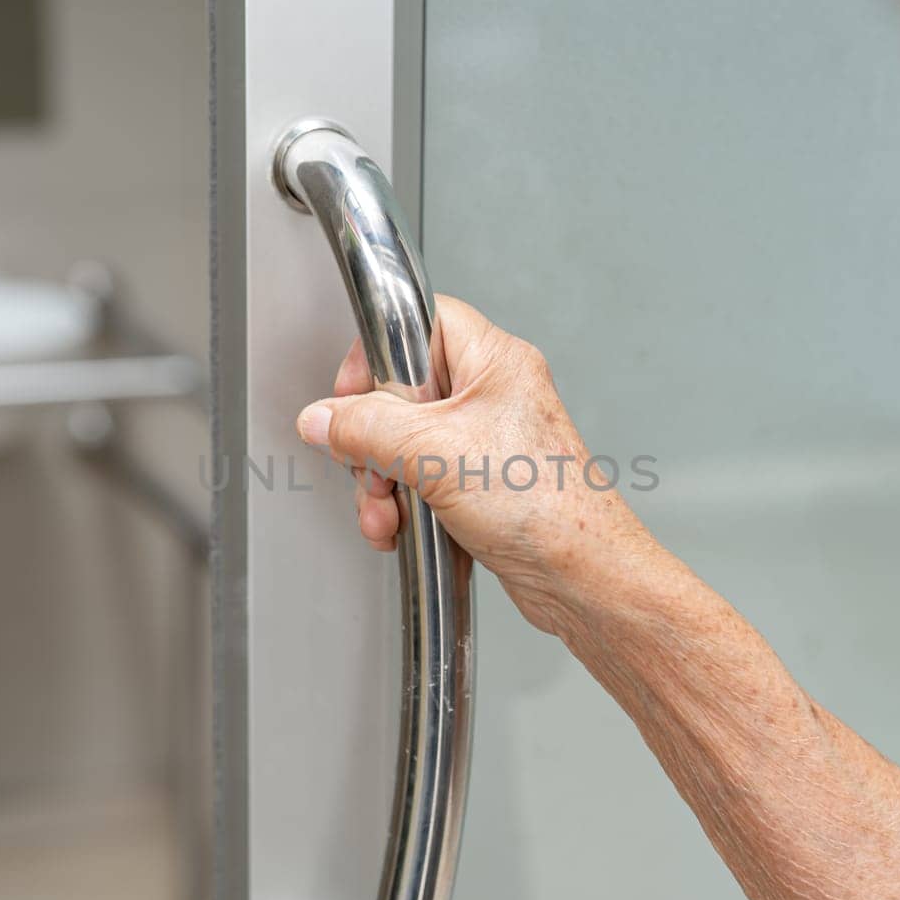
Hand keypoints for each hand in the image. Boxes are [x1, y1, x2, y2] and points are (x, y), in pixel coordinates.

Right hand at [294, 296, 645, 634]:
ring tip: (387, 514)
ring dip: (382, 485)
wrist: (578, 576)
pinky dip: (404, 507)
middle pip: (402, 393)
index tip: (352, 395)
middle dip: (372, 443)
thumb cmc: (542, 506)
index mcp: (495, 362)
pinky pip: (421, 482)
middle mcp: (493, 395)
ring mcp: (486, 442)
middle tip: (372, 469)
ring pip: (405, 445)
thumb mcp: (434, 452)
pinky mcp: (480, 485)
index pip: (421, 323)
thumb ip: (367, 428)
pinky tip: (401, 531)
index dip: (378, 354)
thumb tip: (321, 419)